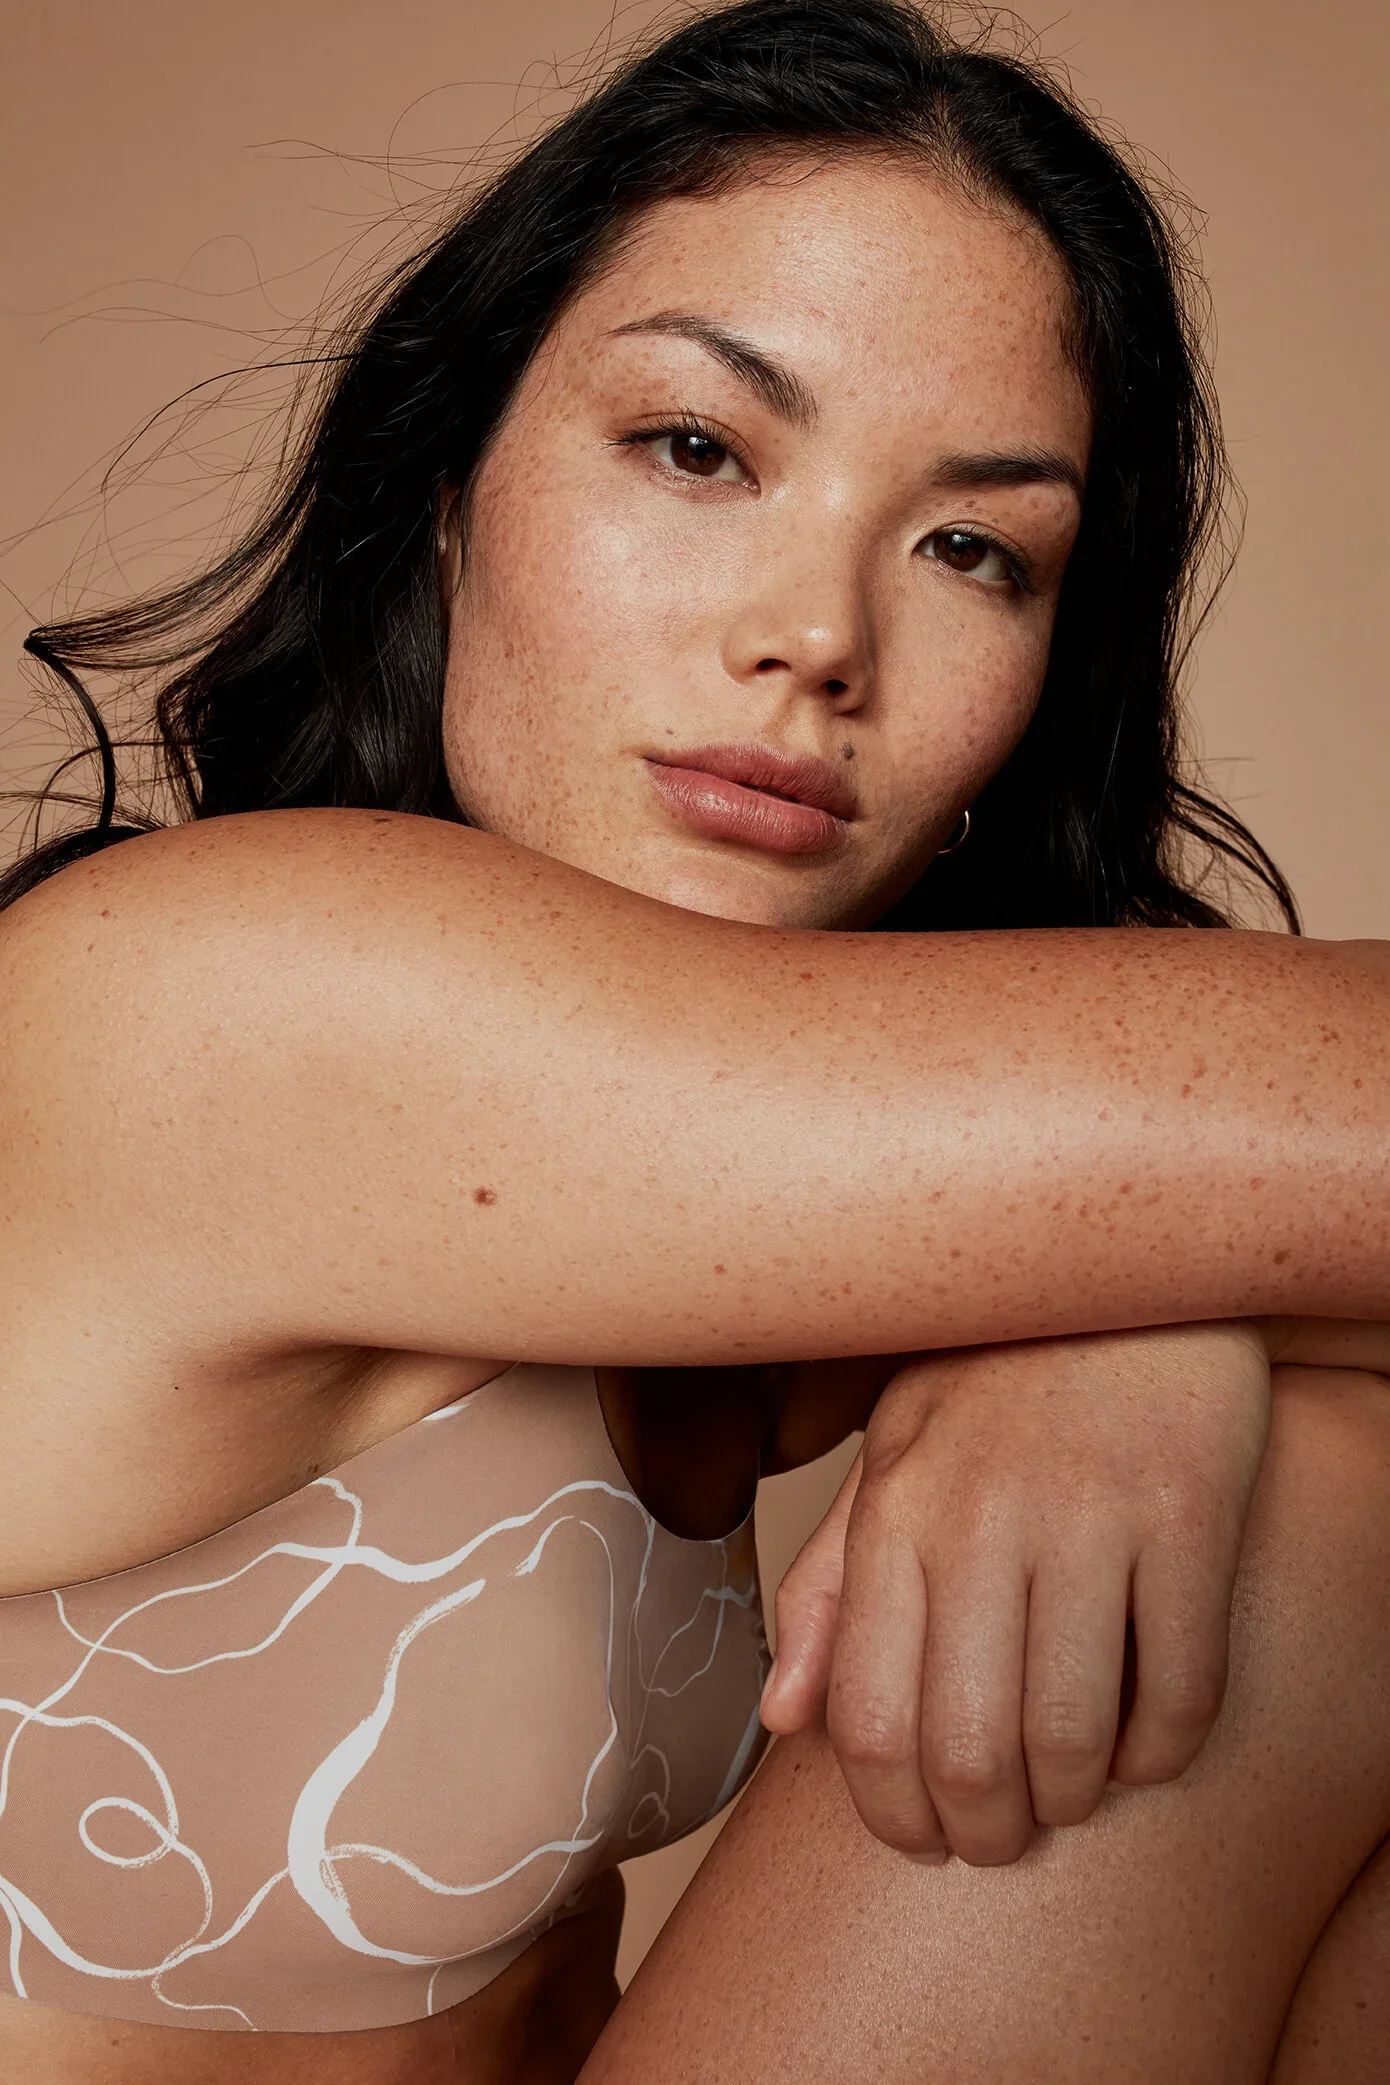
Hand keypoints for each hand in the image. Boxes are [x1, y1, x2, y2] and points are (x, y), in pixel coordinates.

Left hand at [760, 1322, 1272, 1865]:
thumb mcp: (894, 1453)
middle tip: (997, 1837)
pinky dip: (1160, 1755)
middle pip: (966, 1751)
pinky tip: (1140, 1742)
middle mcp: (982, 1517)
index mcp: (897, 1507)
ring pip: (1074, 1740)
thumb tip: (781, 1716)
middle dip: (982, 1833)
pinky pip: (1182, 1692)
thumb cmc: (998, 1373)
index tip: (919, 1839)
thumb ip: (831, 1584)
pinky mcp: (1191, 1517)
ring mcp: (1091, 1516)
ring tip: (1065, 1793)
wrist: (1125, 1264)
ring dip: (1069, 1804)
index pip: (867, 1716)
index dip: (891, 1814)